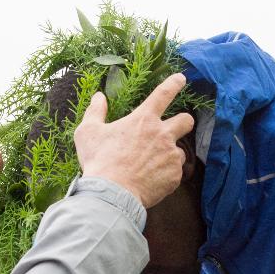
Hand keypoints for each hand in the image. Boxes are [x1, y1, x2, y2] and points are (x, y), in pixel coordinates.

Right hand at [73, 73, 194, 207]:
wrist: (112, 194)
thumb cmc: (99, 162)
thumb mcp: (87, 133)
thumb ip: (95, 112)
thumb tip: (99, 97)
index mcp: (144, 119)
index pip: (163, 93)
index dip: (174, 83)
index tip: (181, 78)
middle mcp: (162, 134)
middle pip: (186, 120)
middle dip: (184, 122)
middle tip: (173, 129)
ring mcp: (171, 156)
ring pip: (180, 151)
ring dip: (170, 155)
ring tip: (151, 166)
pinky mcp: (174, 176)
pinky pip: (176, 173)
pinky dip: (166, 175)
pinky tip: (151, 181)